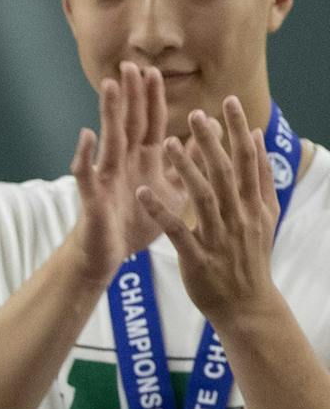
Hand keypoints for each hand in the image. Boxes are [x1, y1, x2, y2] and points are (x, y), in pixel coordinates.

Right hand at [66, 62, 181, 287]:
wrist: (109, 254)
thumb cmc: (137, 221)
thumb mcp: (171, 190)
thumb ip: (187, 163)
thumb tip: (208, 135)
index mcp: (143, 161)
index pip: (149, 124)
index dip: (152, 99)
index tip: (153, 71)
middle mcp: (123, 162)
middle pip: (129, 123)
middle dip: (131, 95)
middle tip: (130, 65)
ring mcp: (106, 176)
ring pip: (109, 139)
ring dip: (109, 113)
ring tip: (110, 86)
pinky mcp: (92, 196)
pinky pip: (86, 173)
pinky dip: (86, 154)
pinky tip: (86, 136)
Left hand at [137, 96, 286, 332]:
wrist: (247, 306)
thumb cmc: (251, 256)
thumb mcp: (265, 217)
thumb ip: (262, 179)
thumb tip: (259, 139)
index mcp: (254, 206)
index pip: (248, 162)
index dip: (239, 131)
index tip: (228, 102)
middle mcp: (239, 218)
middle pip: (225, 174)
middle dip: (211, 143)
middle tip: (194, 114)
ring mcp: (219, 238)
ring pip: (203, 198)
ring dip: (185, 169)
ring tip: (166, 142)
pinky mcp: (197, 257)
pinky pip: (177, 230)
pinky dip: (160, 210)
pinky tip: (142, 192)